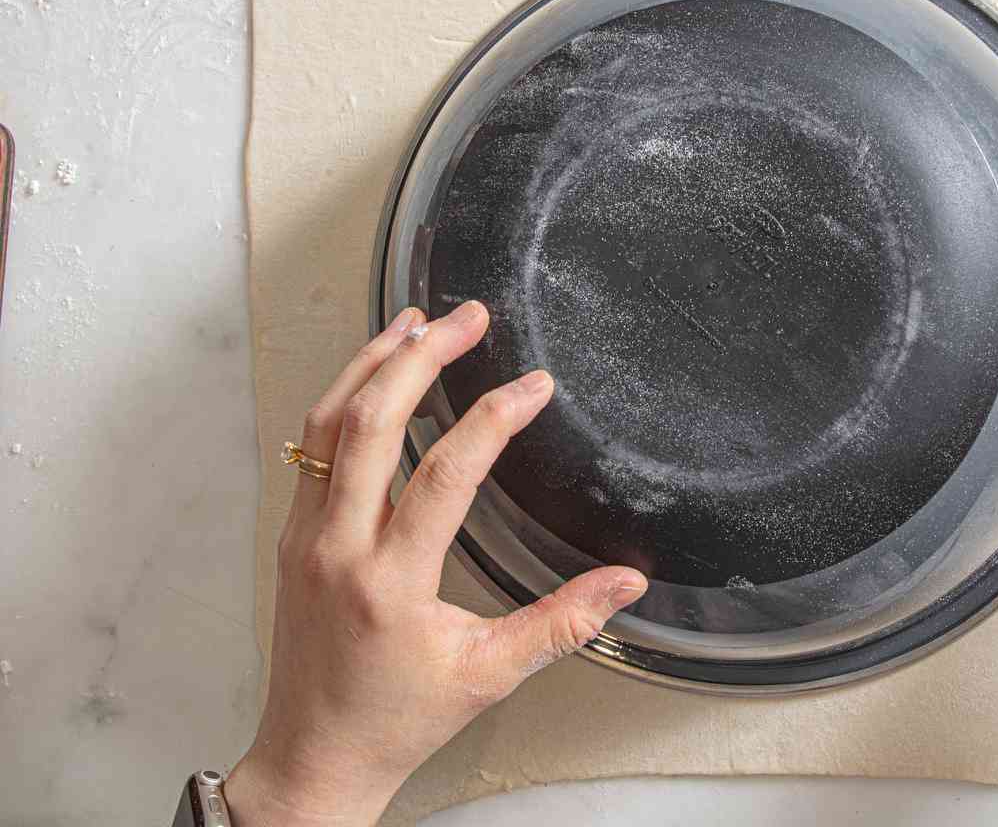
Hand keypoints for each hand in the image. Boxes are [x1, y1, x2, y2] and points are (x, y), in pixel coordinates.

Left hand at [225, 302, 646, 826]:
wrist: (313, 758)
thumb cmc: (395, 720)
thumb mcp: (489, 677)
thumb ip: (561, 622)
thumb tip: (626, 584)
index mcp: (391, 584)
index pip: (445, 474)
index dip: (494, 419)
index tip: (532, 387)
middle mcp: (339, 548)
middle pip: (371, 423)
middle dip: (423, 357)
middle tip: (470, 318)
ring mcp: (307, 535)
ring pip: (329, 422)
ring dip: (374, 361)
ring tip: (420, 321)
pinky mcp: (293, 533)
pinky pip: (313, 445)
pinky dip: (346, 395)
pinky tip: (377, 372)